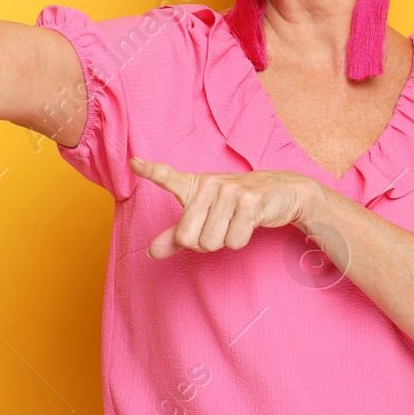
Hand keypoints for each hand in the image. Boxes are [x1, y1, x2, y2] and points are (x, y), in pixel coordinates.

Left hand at [129, 158, 314, 259]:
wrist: (279, 192)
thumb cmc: (234, 205)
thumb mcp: (203, 216)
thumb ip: (177, 235)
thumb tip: (151, 253)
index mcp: (194, 185)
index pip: (167, 176)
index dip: (150, 170)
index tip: (134, 162)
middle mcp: (210, 184)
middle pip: (188, 238)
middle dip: (202, 243)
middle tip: (218, 227)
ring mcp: (230, 192)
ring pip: (211, 243)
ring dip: (224, 242)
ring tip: (235, 223)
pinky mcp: (250, 203)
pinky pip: (233, 242)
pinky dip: (240, 240)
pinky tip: (248, 223)